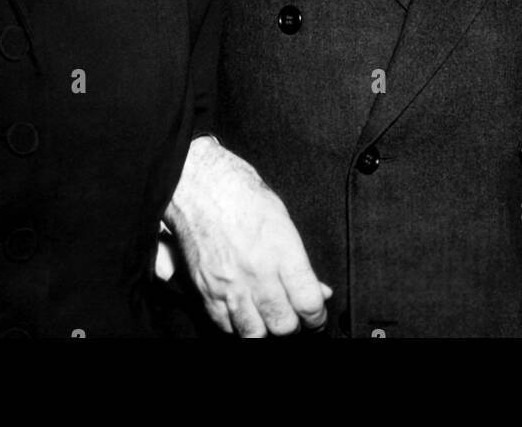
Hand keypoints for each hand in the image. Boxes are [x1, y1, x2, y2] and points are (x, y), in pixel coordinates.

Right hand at [163, 136, 331, 335]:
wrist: (202, 186)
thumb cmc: (244, 196)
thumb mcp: (284, 222)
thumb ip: (300, 264)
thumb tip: (319, 291)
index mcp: (282, 252)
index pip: (309, 304)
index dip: (317, 318)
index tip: (317, 318)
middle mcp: (257, 273)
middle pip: (284, 326)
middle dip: (294, 327)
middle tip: (296, 320)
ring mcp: (229, 285)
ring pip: (254, 334)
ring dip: (266, 331)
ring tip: (271, 320)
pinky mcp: (206, 291)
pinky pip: (225, 327)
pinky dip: (238, 327)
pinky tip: (246, 316)